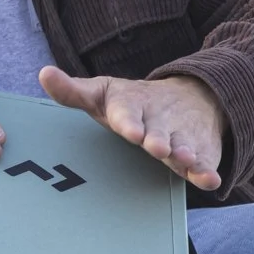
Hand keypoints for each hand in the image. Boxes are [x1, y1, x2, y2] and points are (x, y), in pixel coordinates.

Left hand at [39, 68, 225, 190]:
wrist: (193, 96)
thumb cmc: (133, 103)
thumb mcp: (103, 94)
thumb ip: (72, 92)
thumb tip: (43, 73)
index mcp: (132, 107)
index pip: (128, 114)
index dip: (130, 122)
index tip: (130, 131)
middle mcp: (159, 120)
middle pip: (159, 131)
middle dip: (159, 139)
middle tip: (157, 147)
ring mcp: (181, 136)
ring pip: (183, 145)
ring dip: (185, 152)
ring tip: (185, 158)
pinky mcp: (199, 152)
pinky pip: (204, 162)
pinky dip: (208, 170)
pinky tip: (210, 180)